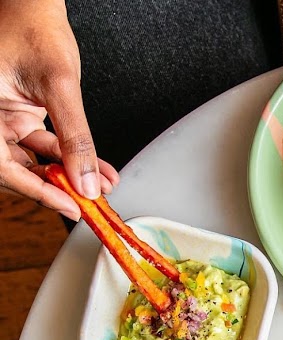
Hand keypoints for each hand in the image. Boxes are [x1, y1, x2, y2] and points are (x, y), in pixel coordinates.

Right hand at [0, 0, 117, 219]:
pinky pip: (45, 149)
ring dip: (69, 176)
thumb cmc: (34, 28)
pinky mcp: (21, 118)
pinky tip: (97, 170)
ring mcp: (5, 120)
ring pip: (34, 163)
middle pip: (18, 170)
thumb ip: (74, 137)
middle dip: (58, 187)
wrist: (37, 6)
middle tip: (88, 201)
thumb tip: (86, 181)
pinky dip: (71, 159)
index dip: (37, 192)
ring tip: (101, 186)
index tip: (69, 205)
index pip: (4, 167)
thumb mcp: (60, 85)